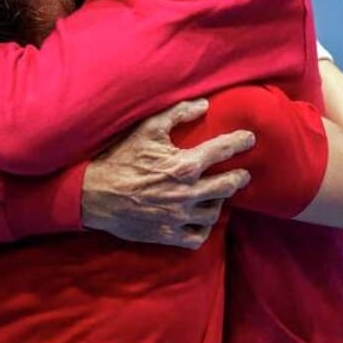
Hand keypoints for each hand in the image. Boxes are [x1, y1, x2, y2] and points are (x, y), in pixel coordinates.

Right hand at [81, 98, 254, 248]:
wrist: (93, 195)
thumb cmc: (119, 158)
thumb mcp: (146, 129)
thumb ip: (177, 114)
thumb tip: (204, 105)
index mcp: (184, 165)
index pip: (223, 150)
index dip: (240, 142)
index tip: (249, 139)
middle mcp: (187, 193)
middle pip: (228, 186)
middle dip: (239, 178)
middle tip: (243, 174)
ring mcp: (178, 216)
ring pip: (214, 213)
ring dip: (220, 203)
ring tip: (218, 196)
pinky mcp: (167, 234)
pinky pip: (197, 237)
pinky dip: (203, 229)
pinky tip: (202, 219)